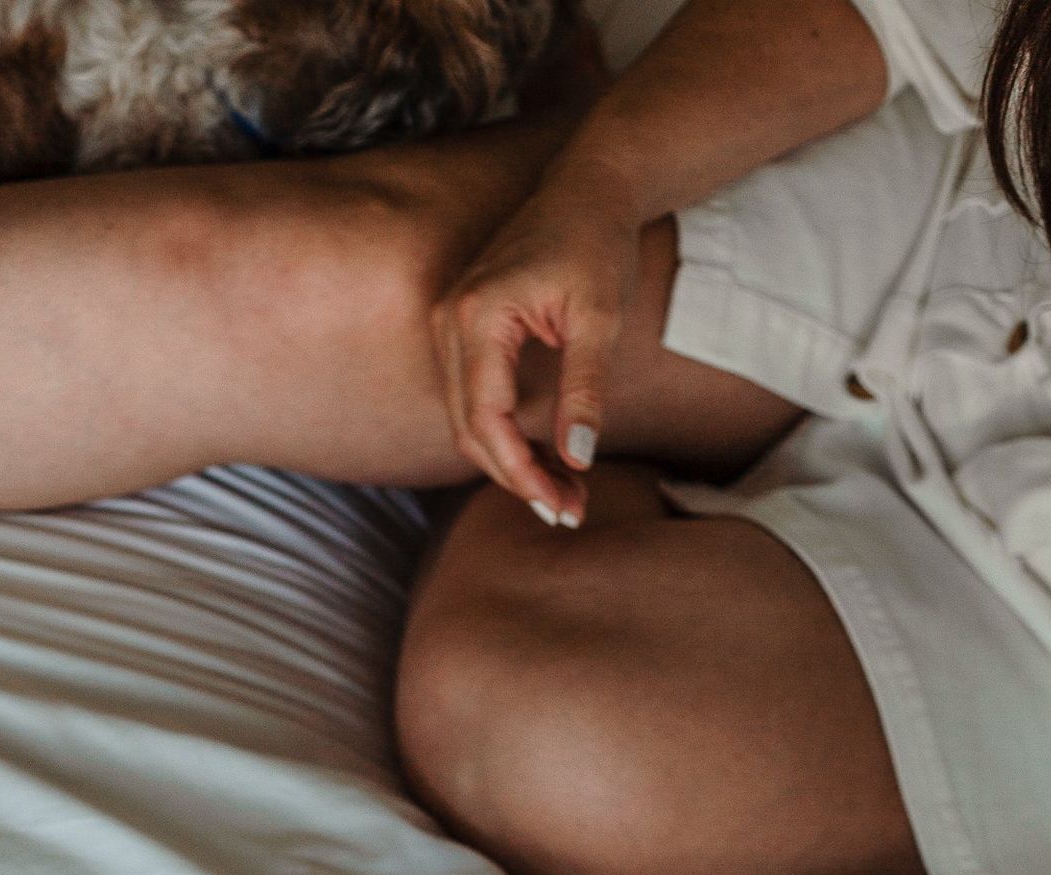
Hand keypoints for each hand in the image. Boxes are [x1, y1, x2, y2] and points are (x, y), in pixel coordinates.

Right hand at [431, 151, 643, 521]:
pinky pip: (471, 400)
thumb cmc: (598, 242)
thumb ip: (586, 390)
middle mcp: (449, 321)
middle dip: (515, 477)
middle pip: (468, 429)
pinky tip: (542, 457)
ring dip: (508, 462)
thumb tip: (579, 459)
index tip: (559, 504)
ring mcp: (448, 325)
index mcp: (478, 316)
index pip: (486, 419)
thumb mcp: (602, 319)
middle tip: (566, 512)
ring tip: (561, 493)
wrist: (590, 186)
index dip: (519, 470)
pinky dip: (503, 435)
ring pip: (466, 421)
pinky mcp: (460, 330)